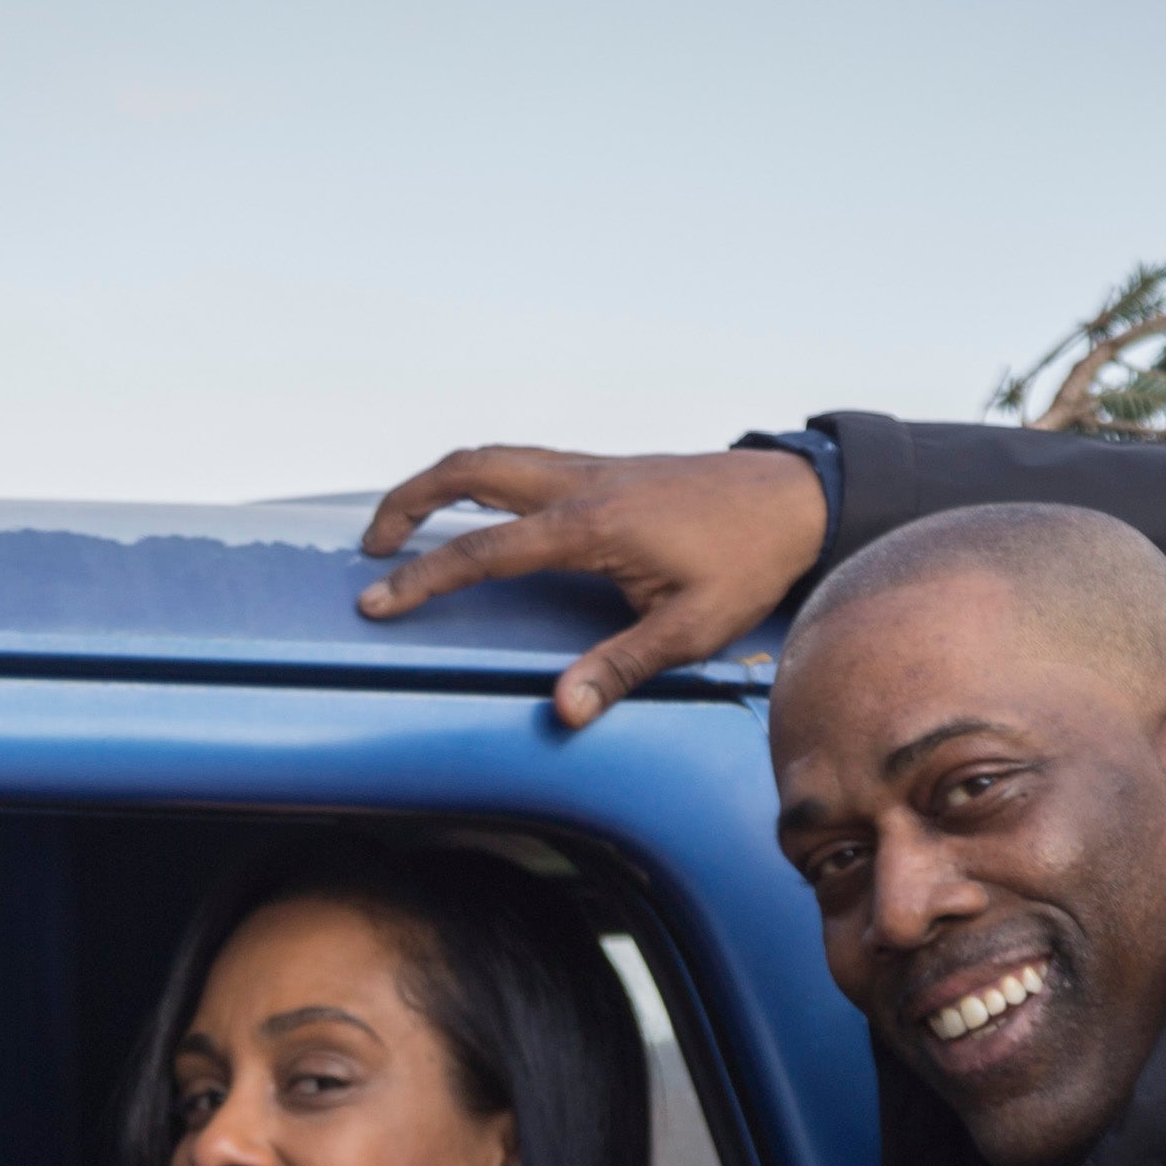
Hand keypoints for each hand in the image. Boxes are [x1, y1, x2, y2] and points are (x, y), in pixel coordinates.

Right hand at [355, 444, 830, 730]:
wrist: (793, 498)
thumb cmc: (747, 560)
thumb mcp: (690, 629)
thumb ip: (621, 667)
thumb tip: (562, 709)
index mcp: (590, 525)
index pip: (484, 549)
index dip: (424, 578)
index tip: (378, 601)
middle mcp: (579, 484)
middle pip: (469, 470)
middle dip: (408, 501)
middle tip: (372, 546)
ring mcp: (590, 468)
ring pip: (493, 456)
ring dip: (439, 482)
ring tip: (404, 522)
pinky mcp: (603, 469)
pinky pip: (522, 462)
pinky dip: (478, 478)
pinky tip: (477, 512)